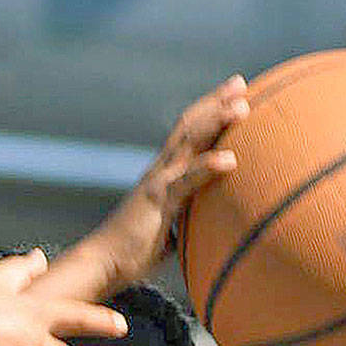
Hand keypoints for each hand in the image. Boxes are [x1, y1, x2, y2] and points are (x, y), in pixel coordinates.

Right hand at [85, 74, 248, 286]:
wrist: (102, 262)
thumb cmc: (132, 252)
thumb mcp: (166, 230)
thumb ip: (183, 222)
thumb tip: (202, 229)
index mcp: (162, 176)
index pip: (187, 135)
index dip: (208, 113)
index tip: (233, 96)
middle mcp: (159, 171)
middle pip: (189, 126)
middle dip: (215, 103)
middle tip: (239, 82)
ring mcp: (158, 183)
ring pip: (189, 142)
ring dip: (216, 121)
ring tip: (242, 106)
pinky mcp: (157, 201)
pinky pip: (186, 181)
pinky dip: (208, 167)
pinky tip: (230, 159)